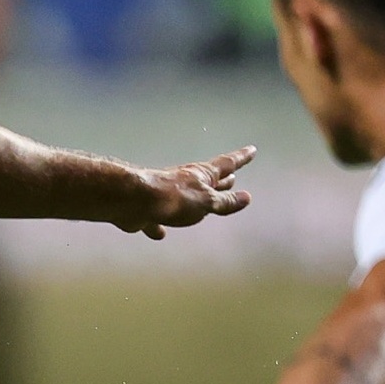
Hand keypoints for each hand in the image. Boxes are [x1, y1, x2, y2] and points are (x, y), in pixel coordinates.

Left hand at [118, 144, 256, 239]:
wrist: (133, 202)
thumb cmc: (174, 199)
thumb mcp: (207, 202)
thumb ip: (225, 201)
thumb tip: (246, 197)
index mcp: (202, 176)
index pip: (227, 164)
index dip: (241, 158)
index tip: (251, 150)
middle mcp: (186, 181)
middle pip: (208, 179)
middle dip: (222, 178)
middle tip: (232, 174)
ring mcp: (166, 194)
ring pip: (186, 197)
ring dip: (196, 200)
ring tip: (204, 203)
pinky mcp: (149, 210)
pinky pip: (159, 219)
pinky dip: (161, 226)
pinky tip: (160, 233)